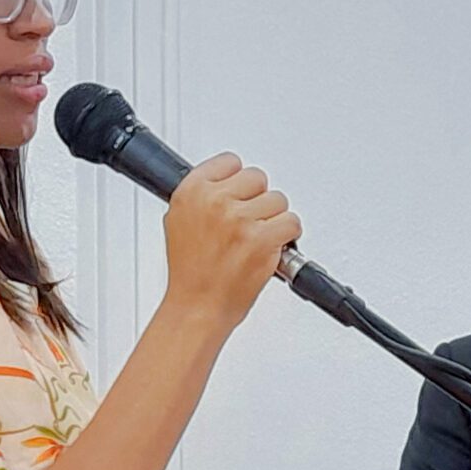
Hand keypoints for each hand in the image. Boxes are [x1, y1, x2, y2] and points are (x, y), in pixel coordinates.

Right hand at [161, 152, 300, 329]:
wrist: (197, 306)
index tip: (239, 197)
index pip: (230, 162)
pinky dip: (288, 236)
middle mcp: (215, 201)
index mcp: (191, 191)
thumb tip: (225, 183)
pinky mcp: (262, 239)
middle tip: (248, 224)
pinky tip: (272, 247)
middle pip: (258, 179)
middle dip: (258, 201)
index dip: (239, 183)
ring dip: (274, 220)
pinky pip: (292, 222)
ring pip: (278, 200)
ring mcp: (239, 219)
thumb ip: (202, 197)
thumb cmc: (191, 273)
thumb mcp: (178, 223)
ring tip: (256, 240)